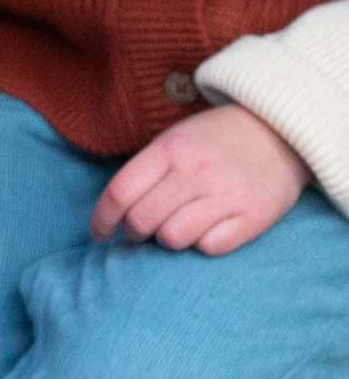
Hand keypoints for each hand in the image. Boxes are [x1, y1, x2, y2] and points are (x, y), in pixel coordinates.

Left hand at [90, 103, 307, 255]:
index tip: (99, 233)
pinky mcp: (254, 216)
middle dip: (134, 233)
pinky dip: (204, 244)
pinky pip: (210, 248)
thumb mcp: (175, 139)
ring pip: (173, 238)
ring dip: (169, 239)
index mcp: (169, 149)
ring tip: (179, 226)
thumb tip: (114, 213)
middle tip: (142, 231)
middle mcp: (195, 171)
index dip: (102, 219)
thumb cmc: (216, 140)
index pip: (120, 192)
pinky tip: (210, 229)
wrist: (280, 131)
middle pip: (142, 220)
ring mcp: (226, 193)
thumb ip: (146, 171)